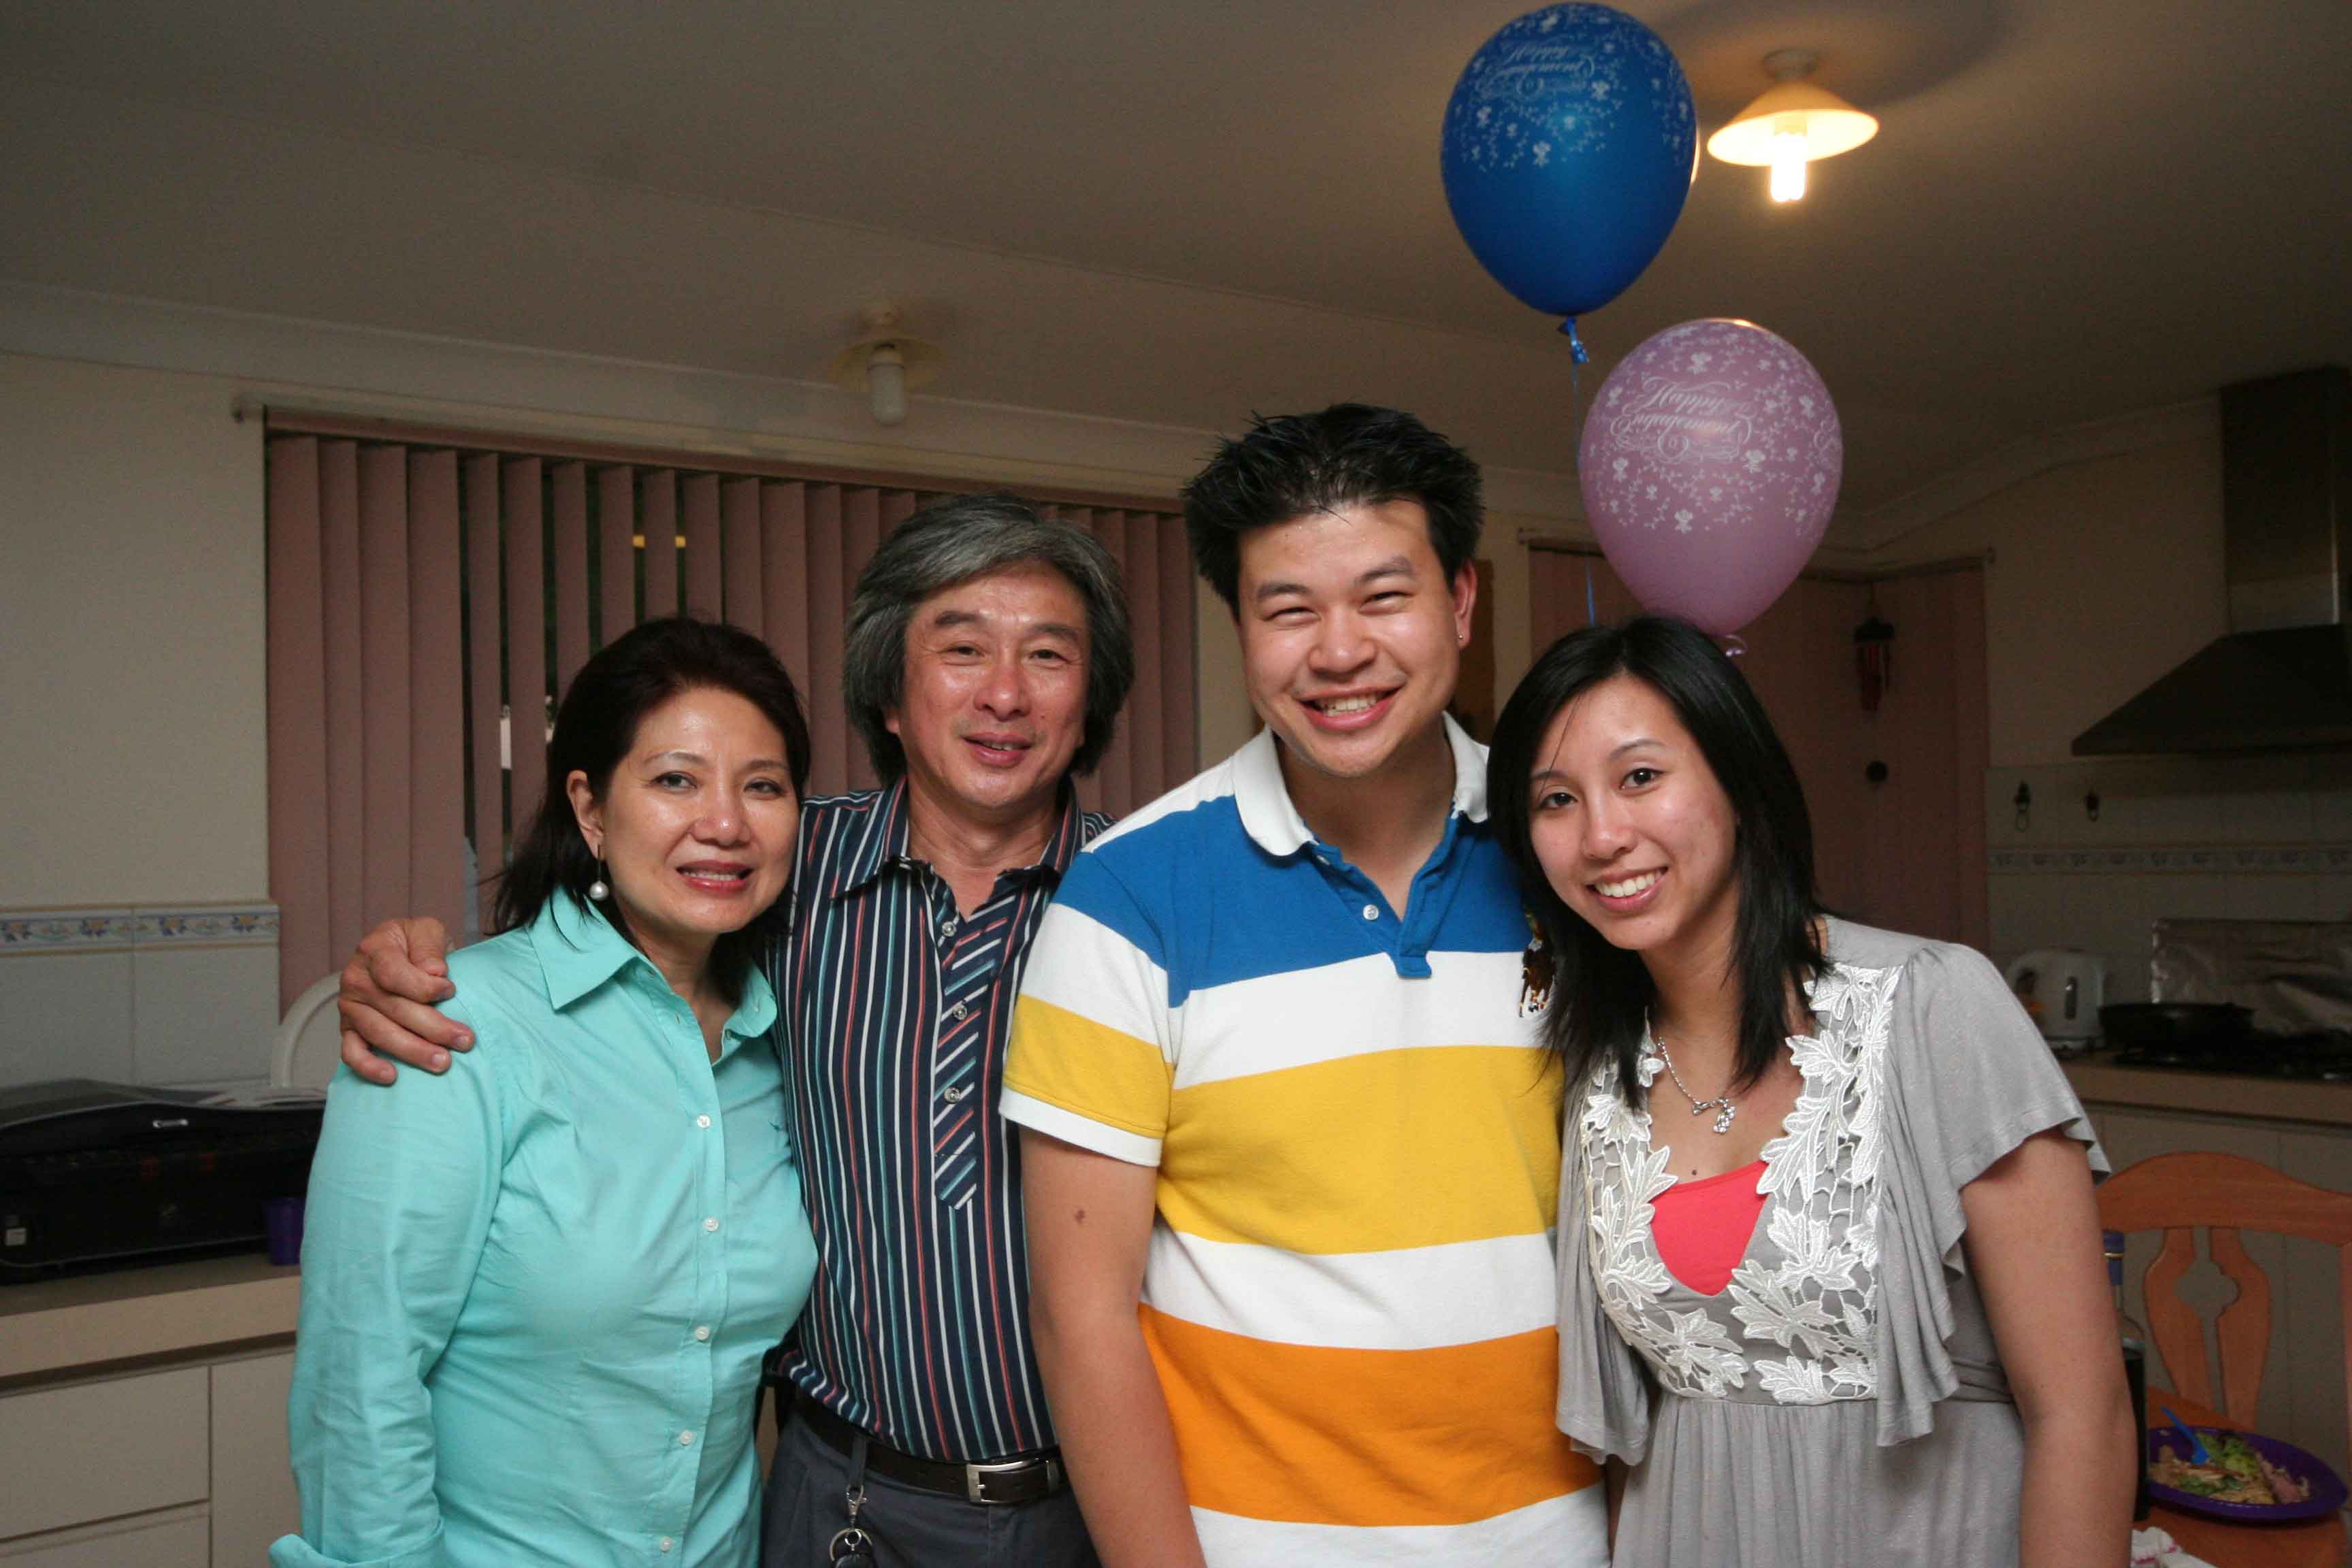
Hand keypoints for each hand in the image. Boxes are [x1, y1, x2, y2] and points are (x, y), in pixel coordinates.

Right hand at [338, 917, 467, 1083]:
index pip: (395, 974)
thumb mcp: (427, 930)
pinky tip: (391, 1076)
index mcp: (374, 950)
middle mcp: (356, 978)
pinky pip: (352, 1052)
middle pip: (394, 1009)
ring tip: (443, 1062)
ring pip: (379, 1033)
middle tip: (464, 1041)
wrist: (397, 952)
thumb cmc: (415, 944)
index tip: (451, 991)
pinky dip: (368, 1067)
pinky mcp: (348, 1028)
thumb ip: (429, 947)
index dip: (424, 987)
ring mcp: (350, 1006)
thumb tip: (434, 972)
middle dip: (433, 1027)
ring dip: (413, 1051)